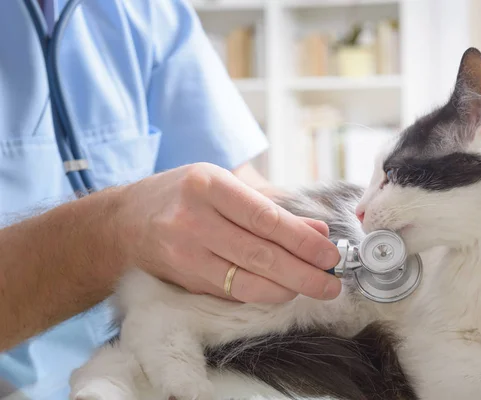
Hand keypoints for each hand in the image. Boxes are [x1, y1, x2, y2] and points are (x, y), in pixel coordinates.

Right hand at [114, 162, 341, 302]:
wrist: (124, 222)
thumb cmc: (181, 195)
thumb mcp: (221, 184)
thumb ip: (270, 206)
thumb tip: (317, 230)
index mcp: (207, 185)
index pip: (264, 217)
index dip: (302, 239)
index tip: (329, 253)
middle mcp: (192, 220)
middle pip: (258, 254)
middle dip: (303, 273)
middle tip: (332, 283)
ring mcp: (184, 254)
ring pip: (245, 281)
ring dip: (287, 289)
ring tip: (315, 289)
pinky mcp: (184, 279)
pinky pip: (231, 293)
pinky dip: (262, 294)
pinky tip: (284, 291)